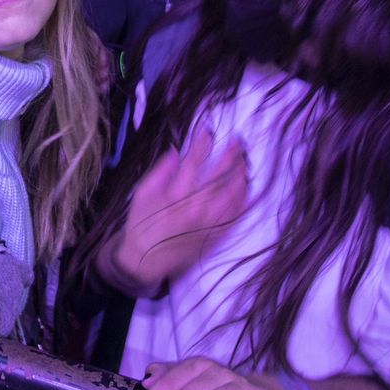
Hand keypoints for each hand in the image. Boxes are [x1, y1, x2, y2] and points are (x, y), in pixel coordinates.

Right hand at [107, 128, 246, 294]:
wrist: (144, 260)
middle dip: (230, 156)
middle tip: (239, 142)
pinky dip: (243, 202)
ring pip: (231, 196)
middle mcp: (194, 208)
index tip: (210, 129)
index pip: (193, 162)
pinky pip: (234, 217)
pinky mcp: (214, 236)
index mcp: (174, 195)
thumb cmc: (140, 225)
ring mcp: (208, 223)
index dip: (202, 144)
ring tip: (245, 162)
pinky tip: (248, 190)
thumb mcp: (141, 194)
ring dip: (240, 177)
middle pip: (218, 177)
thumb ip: (159, 172)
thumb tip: (176, 151)